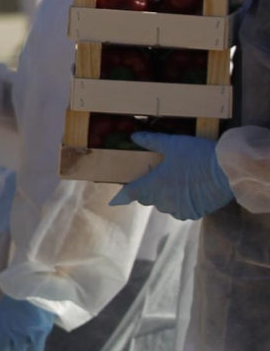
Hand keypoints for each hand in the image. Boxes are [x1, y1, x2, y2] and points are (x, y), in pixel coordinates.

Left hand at [112, 133, 235, 219]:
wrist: (226, 171)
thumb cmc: (195, 156)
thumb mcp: (172, 144)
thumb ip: (151, 141)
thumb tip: (133, 136)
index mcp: (153, 186)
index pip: (132, 193)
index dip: (126, 191)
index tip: (124, 190)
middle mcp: (163, 201)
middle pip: (148, 198)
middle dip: (148, 190)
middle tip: (156, 177)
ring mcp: (179, 209)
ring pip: (165, 205)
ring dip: (165, 196)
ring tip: (175, 183)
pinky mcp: (194, 214)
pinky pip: (181, 210)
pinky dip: (181, 202)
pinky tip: (188, 191)